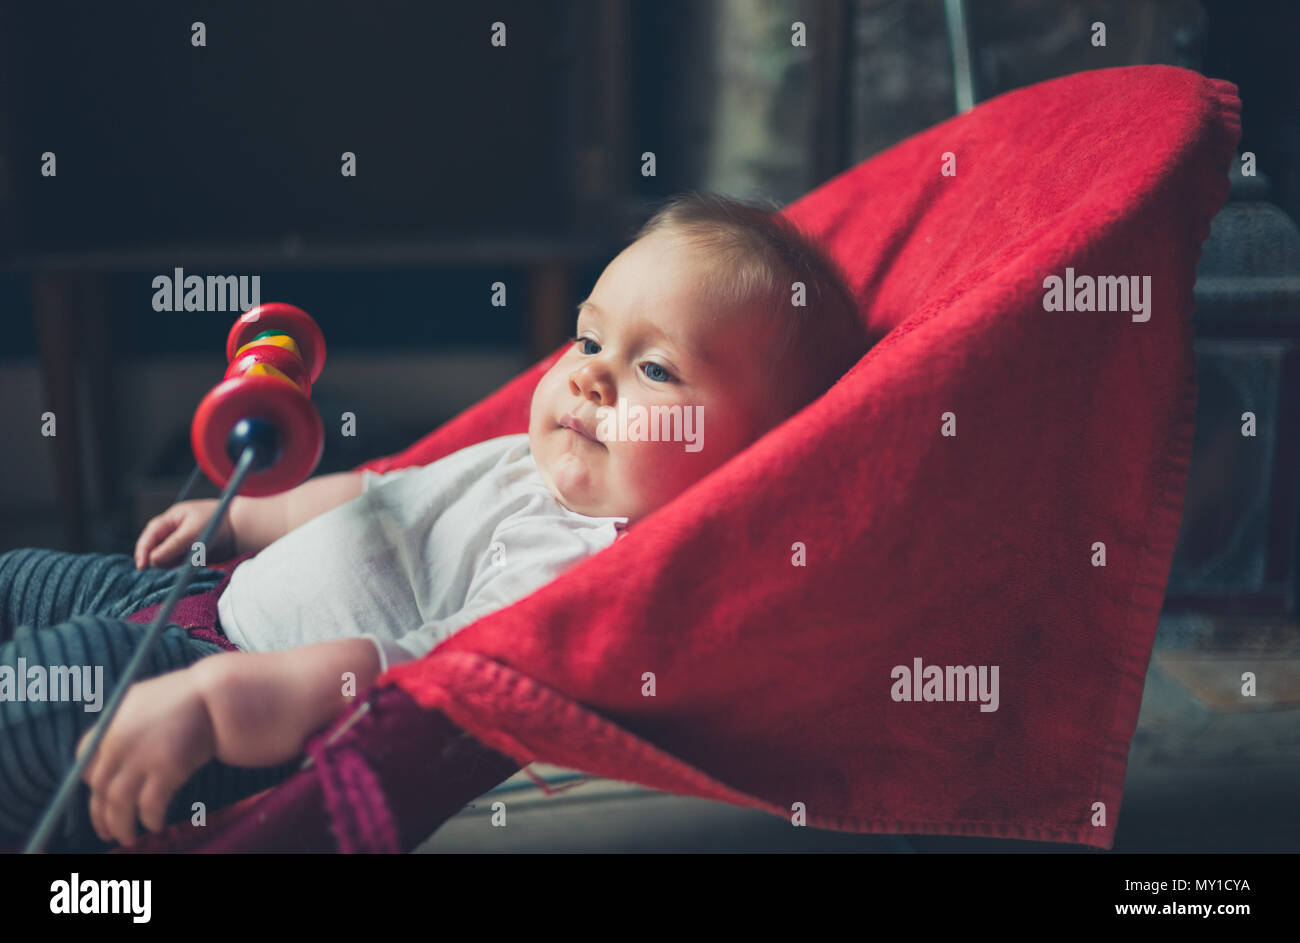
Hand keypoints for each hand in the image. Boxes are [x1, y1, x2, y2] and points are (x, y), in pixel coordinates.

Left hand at [76, 668, 216, 846]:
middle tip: (107, 833)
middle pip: (99, 788)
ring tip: (129, 839)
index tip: (100, 795)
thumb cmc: (186, 695)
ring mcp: (142, 756)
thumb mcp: (143, 699)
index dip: (91, 782)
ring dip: (121, 826)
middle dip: (100, 816)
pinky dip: (150, 819)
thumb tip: (110, 750)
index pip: (83, 760)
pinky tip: (156, 825)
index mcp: (111, 723)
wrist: (217, 694)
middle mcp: (119, 742)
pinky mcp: (167, 768)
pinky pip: (150, 804)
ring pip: (118, 803)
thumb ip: (123, 722)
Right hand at [134, 499, 234, 568]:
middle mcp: (171, 533)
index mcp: (169, 521)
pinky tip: (195, 564)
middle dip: (159, 561)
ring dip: (173, 566)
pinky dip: (182, 569)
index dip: (143, 551)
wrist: (240, 529)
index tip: (142, 566)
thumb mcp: (193, 531)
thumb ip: (173, 545)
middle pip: (155, 551)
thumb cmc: (216, 522)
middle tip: (172, 567)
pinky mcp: (189, 556)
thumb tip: (153, 560)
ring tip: (192, 560)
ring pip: (166, 561)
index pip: (149, 536)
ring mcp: (180, 545)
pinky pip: (179, 566)